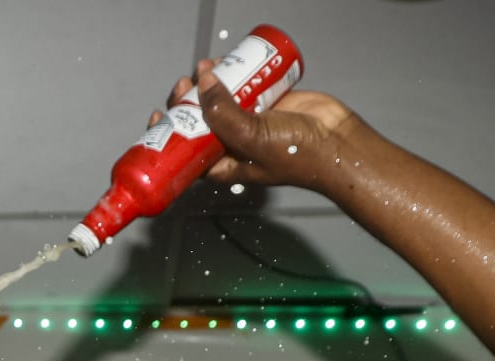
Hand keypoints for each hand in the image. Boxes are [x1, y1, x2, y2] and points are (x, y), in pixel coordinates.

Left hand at [149, 58, 360, 193]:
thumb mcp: (247, 138)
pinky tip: (228, 62)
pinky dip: (234, 73)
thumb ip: (221, 112)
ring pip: (219, 99)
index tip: (159, 115)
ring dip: (209, 83)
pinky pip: (243, 85)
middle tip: (186, 84)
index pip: (184, 150)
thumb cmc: (296, 156)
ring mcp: (248, 121)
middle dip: (188, 100)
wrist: (335, 141)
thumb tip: (203, 82)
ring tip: (207, 67)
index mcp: (221, 163)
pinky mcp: (265, 102)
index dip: (168, 133)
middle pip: (199, 120)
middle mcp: (231, 144)